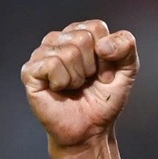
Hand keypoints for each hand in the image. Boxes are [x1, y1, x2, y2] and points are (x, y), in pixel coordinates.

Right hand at [21, 20, 138, 149]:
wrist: (90, 130)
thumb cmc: (104, 100)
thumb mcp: (127, 70)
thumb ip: (126, 46)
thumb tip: (102, 45)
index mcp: (79, 33)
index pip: (96, 28)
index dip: (106, 56)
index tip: (103, 73)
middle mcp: (58, 39)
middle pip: (82, 38)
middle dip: (92, 67)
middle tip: (87, 82)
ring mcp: (41, 53)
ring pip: (68, 52)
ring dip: (78, 77)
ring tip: (74, 87)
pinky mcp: (30, 71)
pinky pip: (52, 65)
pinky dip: (62, 82)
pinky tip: (59, 90)